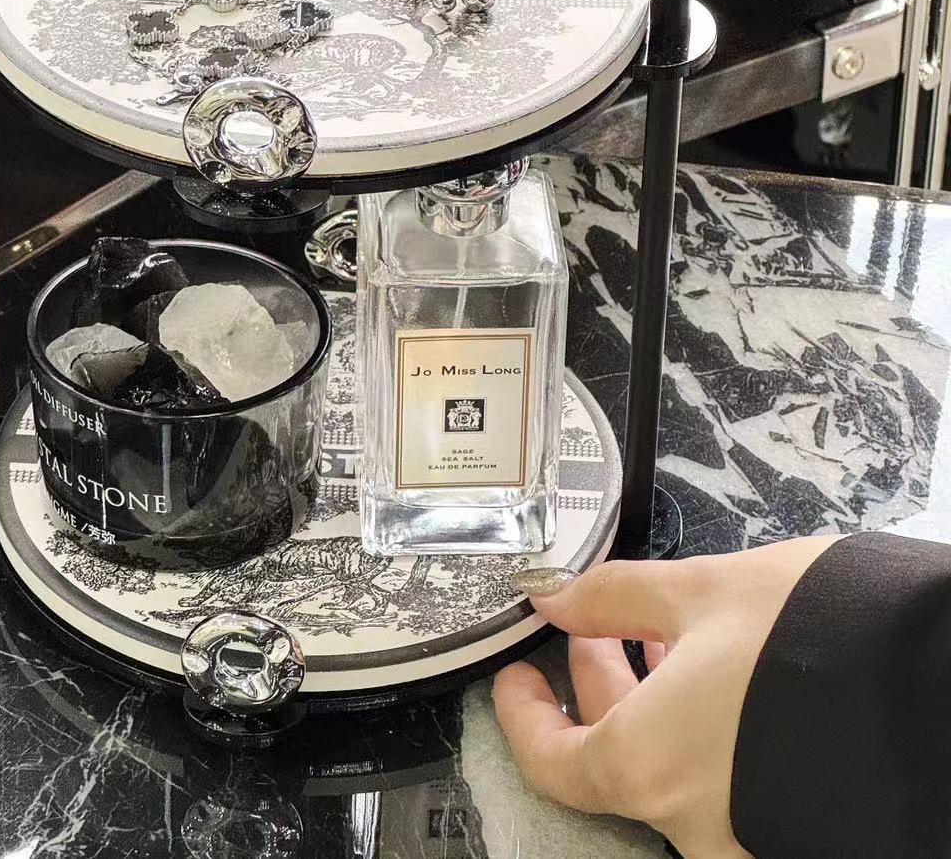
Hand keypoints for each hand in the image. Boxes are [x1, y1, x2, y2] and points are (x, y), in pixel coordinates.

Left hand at [494, 538, 835, 857]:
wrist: (927, 680)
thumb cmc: (810, 635)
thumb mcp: (700, 590)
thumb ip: (613, 596)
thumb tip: (557, 594)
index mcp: (647, 767)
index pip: (554, 764)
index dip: (523, 717)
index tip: (515, 677)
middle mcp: (691, 818)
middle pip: (614, 764)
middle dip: (600, 691)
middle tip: (596, 636)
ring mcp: (743, 834)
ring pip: (672, 772)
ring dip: (654, 706)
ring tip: (664, 638)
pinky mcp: (788, 826)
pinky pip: (723, 785)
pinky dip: (704, 735)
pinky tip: (719, 678)